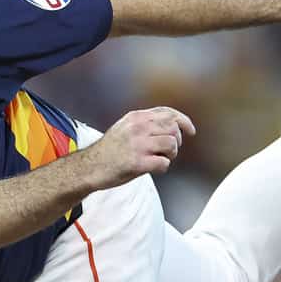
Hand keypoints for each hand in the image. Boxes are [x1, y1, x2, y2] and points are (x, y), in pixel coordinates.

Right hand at [81, 107, 195, 189]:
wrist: (89, 167)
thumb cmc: (109, 150)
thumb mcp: (125, 127)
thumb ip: (145, 124)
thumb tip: (173, 126)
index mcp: (135, 117)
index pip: (168, 113)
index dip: (184, 121)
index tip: (191, 131)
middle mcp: (137, 128)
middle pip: (173, 128)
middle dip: (176, 141)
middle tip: (167, 151)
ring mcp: (137, 145)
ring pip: (172, 145)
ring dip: (170, 155)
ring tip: (160, 159)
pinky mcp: (137, 163)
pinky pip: (164, 163)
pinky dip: (162, 168)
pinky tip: (153, 168)